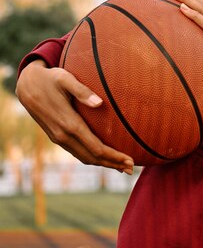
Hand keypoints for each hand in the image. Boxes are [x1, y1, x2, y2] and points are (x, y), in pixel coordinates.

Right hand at [16, 60, 133, 172]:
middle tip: (131, 168)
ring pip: (84, 157)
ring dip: (103, 163)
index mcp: (68, 123)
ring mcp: (58, 138)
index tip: (130, 160)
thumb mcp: (65, 79)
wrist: (27, 85)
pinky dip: (92, 158)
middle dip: (112, 164)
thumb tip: (100, 103)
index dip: (114, 156)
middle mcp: (63, 135)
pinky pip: (77, 152)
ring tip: (121, 166)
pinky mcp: (56, 137)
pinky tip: (102, 157)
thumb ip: (82, 91)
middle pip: (92, 157)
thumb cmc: (50, 78)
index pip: (96, 147)